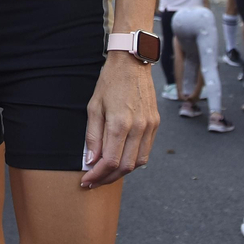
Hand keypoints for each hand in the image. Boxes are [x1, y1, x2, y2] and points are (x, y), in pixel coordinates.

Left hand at [79, 53, 158, 187]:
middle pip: (125, 167)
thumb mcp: (94, 107)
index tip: (87, 180)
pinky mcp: (156, 124)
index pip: (110, 161)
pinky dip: (133, 160)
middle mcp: (138, 128)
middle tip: (94, 181)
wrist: (132, 62)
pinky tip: (120, 159)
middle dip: (108, 178)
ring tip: (106, 173)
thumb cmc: (110, 82)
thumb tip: (91, 160)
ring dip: (121, 172)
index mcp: (120, 123)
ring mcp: (150, 126)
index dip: (97, 175)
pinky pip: (146, 151)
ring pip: (138, 162)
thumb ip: (93, 136)